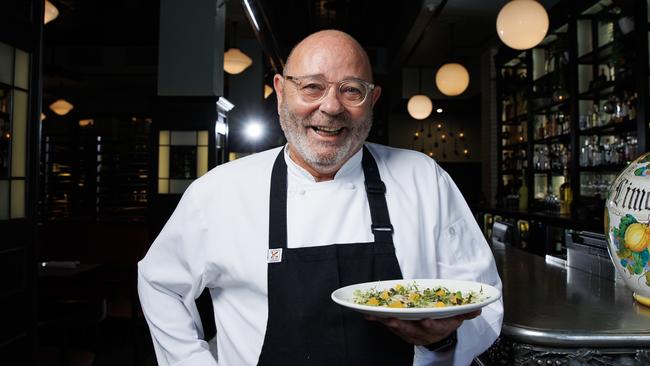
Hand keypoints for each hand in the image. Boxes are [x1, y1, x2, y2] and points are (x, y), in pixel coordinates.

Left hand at [365, 309, 480, 344]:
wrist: (436, 329)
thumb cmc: (445, 318)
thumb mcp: (457, 315)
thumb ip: (466, 311)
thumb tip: (477, 308)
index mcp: (438, 329)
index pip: (435, 328)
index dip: (430, 325)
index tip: (425, 319)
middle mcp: (423, 333)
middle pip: (412, 331)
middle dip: (402, 326)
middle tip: (393, 320)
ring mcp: (409, 332)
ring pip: (398, 329)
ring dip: (387, 323)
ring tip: (377, 317)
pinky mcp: (399, 329)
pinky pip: (388, 325)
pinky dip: (378, 320)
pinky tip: (368, 315)